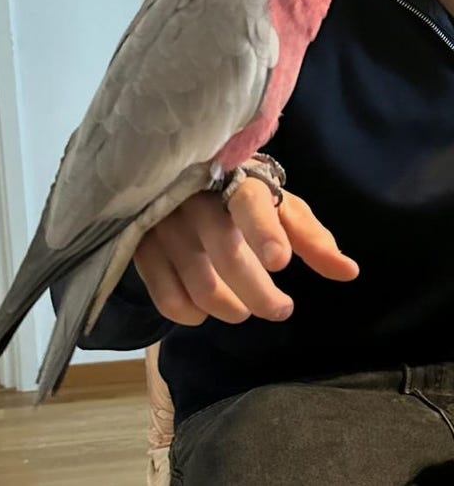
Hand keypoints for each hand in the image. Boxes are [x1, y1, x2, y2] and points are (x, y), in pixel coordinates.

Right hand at [134, 176, 358, 326]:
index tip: (280, 262)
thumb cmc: (243, 195)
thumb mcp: (280, 207)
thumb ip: (311, 238)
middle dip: (259, 293)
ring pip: (199, 283)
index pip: (250, 203)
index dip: (264, 232)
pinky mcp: (142, 245)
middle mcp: (196, 197)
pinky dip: (189, 314)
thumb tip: (349, 272)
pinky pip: (165, 296)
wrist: (182, 177)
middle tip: (281, 309)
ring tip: (242, 309)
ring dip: (228, 307)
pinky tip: (204, 310)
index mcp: (236, 180)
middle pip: (227, 254)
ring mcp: (164, 221)